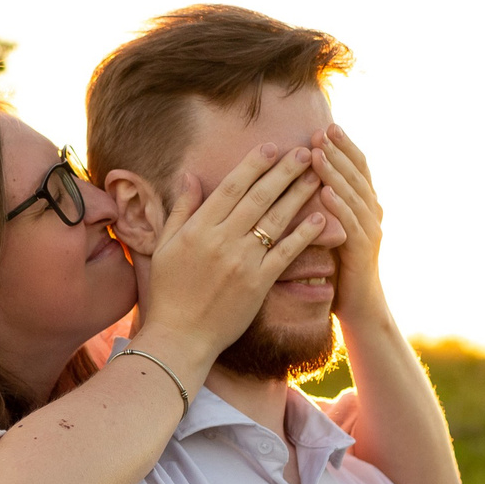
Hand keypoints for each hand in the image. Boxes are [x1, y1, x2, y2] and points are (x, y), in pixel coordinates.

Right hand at [131, 142, 328, 370]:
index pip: (231, 187)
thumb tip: (190, 176)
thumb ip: (181, 209)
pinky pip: (286, 253)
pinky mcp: (259, 283)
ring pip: (276, 219)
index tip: (272, 147)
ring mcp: (242, 261)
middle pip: (259, 197)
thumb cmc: (169, 291)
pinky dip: (304, 233)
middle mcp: (222, 240)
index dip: (254, 164)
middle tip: (305, 151)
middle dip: (284, 171)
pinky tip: (320, 216)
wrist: (180, 336)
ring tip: (317, 175)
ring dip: (298, 194)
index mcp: (199, 228)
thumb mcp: (164, 246)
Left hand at [309, 124, 388, 325]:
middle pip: (357, 174)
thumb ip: (321, 203)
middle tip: (321, 130)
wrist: (358, 306)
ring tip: (319, 153)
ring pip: (354, 194)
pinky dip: (340, 206)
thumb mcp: (328, 227)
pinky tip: (326, 192)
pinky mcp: (364, 251)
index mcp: (364, 204)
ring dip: (336, 173)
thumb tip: (298, 177)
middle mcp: (372, 212)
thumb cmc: (337, 266)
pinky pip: (352, 224)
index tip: (325, 125)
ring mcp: (371, 230)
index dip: (343, 146)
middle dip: (339, 151)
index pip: (356, 167)